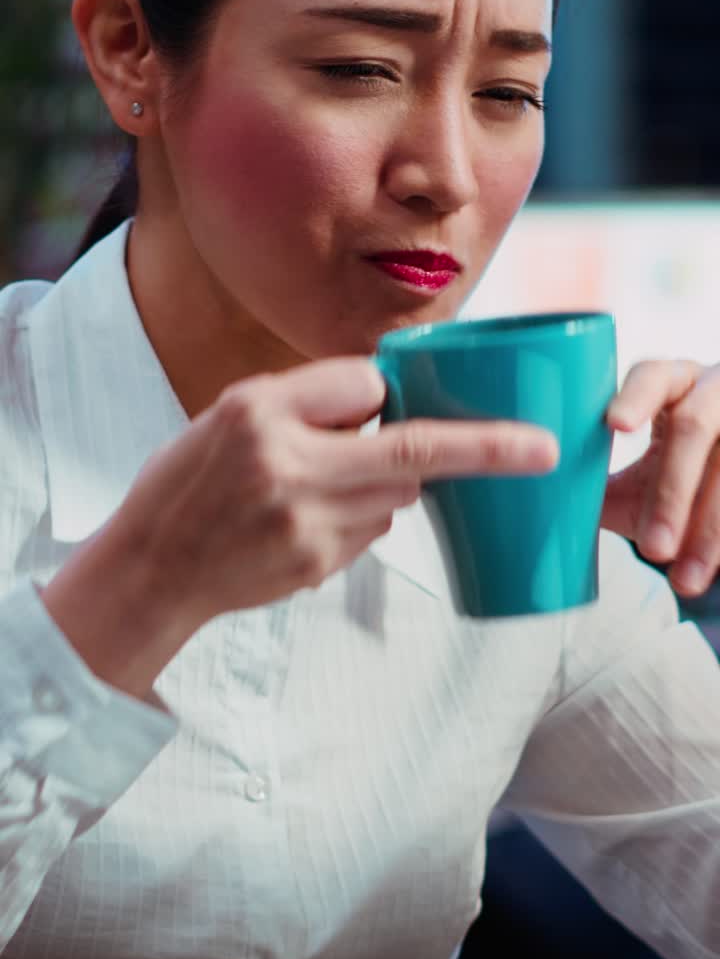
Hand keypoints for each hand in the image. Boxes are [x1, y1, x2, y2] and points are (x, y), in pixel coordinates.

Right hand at [120, 356, 558, 626]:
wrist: (152, 569)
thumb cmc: (188, 480)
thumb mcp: (231, 411)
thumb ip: (311, 398)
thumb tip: (389, 395)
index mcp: (262, 414)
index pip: (368, 388)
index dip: (396, 393)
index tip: (473, 417)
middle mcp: (289, 467)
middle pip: (412, 452)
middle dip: (478, 449)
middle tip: (540, 447)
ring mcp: (307, 526)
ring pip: (396, 496)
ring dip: (388, 482)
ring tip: (318, 485)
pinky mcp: (317, 567)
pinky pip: (371, 532)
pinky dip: (360, 518)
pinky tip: (304, 522)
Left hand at [602, 359, 719, 596]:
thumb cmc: (676, 467)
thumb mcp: (642, 472)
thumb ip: (602, 487)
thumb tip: (546, 511)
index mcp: (671, 382)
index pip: (652, 376)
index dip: (636, 398)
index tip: (616, 426)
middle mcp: (713, 391)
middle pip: (695, 429)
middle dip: (674, 493)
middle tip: (653, 549)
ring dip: (709, 531)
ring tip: (683, 579)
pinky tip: (710, 572)